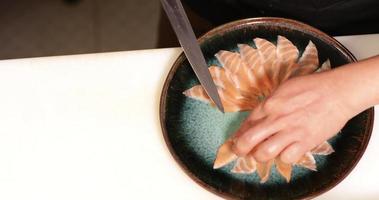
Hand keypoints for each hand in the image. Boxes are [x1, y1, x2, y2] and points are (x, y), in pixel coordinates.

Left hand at [232, 70, 358, 163]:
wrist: (337, 91)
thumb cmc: (312, 87)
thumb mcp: (284, 89)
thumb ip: (270, 103)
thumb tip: (258, 117)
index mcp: (269, 104)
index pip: (246, 124)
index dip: (238, 135)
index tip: (236, 140)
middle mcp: (276, 118)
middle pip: (248, 140)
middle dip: (240, 149)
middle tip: (241, 152)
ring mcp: (290, 131)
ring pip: (264, 153)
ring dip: (260, 156)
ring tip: (263, 154)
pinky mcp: (305, 141)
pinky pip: (287, 158)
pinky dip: (284, 158)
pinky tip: (286, 152)